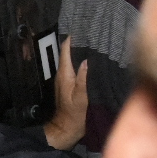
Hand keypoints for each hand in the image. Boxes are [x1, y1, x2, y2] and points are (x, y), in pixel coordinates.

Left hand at [43, 35, 87, 150]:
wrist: (67, 129)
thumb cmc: (75, 115)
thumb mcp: (81, 97)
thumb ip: (82, 79)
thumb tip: (86, 60)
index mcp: (65, 75)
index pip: (65, 51)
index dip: (71, 39)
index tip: (81, 28)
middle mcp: (63, 74)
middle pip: (68, 53)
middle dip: (77, 43)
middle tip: (91, 32)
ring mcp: (65, 79)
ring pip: (72, 60)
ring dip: (80, 51)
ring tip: (93, 41)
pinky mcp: (70, 84)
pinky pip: (75, 67)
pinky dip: (81, 61)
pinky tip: (91, 58)